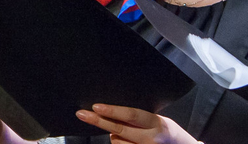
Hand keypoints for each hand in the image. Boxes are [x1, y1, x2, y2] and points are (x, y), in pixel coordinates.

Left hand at [76, 104, 197, 143]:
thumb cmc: (166, 132)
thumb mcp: (156, 120)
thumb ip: (138, 117)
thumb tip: (111, 110)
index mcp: (157, 123)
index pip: (132, 115)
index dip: (113, 111)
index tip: (96, 107)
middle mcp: (152, 138)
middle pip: (119, 129)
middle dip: (98, 121)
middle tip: (81, 114)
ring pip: (117, 140)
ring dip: (114, 134)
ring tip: (128, 131)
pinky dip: (119, 142)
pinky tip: (127, 139)